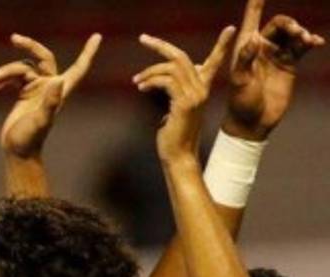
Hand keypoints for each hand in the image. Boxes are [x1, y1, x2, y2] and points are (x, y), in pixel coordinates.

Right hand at [0, 33, 101, 158]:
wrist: (17, 151)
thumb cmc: (30, 139)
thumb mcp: (41, 121)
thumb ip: (50, 102)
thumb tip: (58, 81)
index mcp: (59, 90)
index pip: (78, 68)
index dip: (88, 52)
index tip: (97, 37)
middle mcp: (49, 87)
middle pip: (42, 57)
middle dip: (29, 46)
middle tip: (14, 38)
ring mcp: (36, 90)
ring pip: (22, 68)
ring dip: (7, 71)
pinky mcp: (23, 94)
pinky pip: (14, 78)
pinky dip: (4, 79)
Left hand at [135, 27, 236, 164]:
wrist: (178, 157)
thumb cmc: (174, 136)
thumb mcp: (176, 109)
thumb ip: (177, 92)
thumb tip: (168, 81)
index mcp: (202, 88)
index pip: (215, 61)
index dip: (222, 45)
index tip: (230, 29)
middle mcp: (202, 89)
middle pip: (182, 57)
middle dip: (161, 45)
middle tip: (144, 38)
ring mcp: (195, 96)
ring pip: (172, 67)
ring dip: (149, 71)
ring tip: (137, 81)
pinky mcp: (184, 104)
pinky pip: (167, 81)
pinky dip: (151, 81)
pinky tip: (141, 87)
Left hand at [225, 0, 324, 140]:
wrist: (253, 121)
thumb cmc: (240, 103)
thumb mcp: (239, 82)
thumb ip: (245, 61)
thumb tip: (253, 40)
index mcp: (245, 47)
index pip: (251, 20)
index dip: (256, 4)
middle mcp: (261, 47)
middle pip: (278, 24)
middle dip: (289, 24)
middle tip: (296, 33)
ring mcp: (276, 55)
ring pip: (292, 34)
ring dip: (301, 32)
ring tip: (306, 40)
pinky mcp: (289, 64)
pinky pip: (302, 47)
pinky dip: (310, 41)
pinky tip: (316, 42)